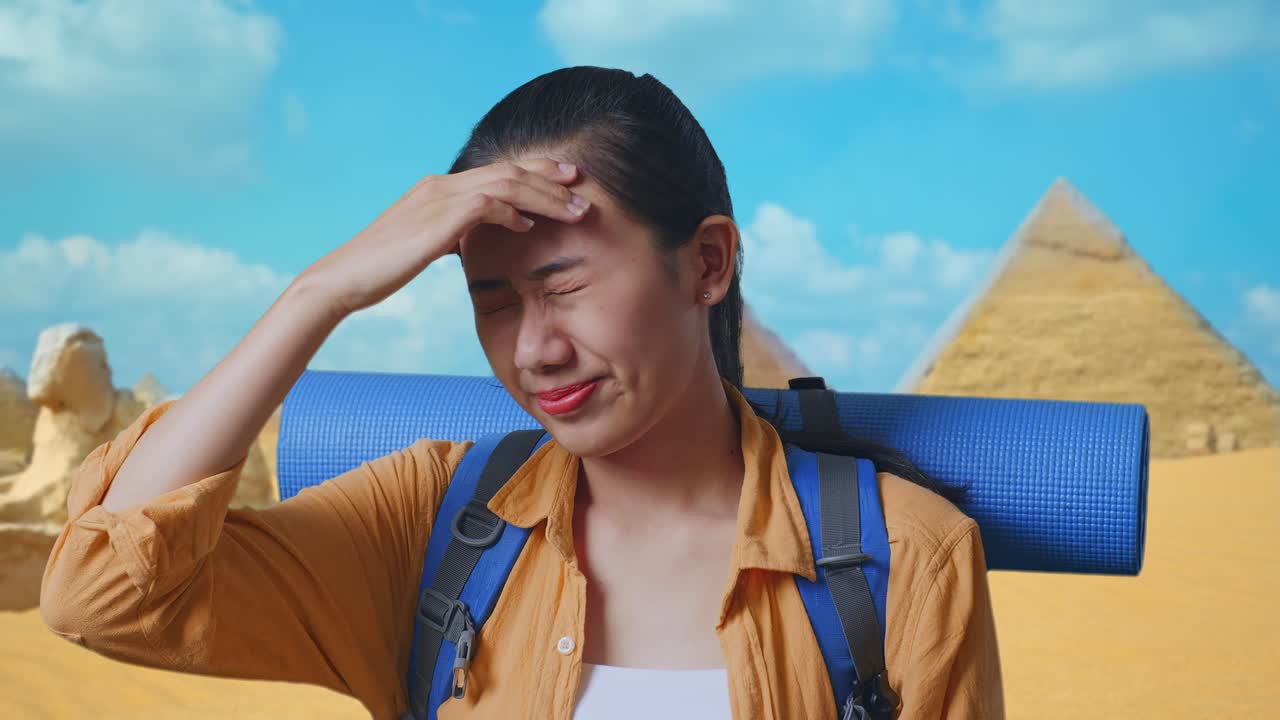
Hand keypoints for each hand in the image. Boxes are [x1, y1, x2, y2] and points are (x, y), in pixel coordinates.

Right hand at [299, 158, 589, 316]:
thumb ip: (450, 235)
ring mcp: (437, 198)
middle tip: (582, 184)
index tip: (565, 180)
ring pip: (506, 183)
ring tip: (574, 210)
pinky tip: (529, 226)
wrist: (343, 278)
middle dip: (550, 176)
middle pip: (508, 169)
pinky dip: (512, 211)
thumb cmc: (380, 269)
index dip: (535, 172)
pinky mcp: (437, 220)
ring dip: (545, 195)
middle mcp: (440, 185)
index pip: (497, 171)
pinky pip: (486, 205)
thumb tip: (472, 239)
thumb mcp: (422, 245)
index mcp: (438, 188)